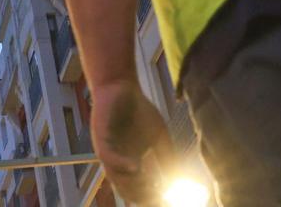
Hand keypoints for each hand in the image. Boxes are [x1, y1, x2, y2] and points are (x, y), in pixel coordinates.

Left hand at [91, 79, 175, 204]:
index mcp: (129, 163)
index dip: (151, 197)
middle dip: (144, 195)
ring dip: (134, 185)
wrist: (120, 86)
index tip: (166, 198)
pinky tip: (138, 167)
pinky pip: (108, 158)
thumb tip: (179, 178)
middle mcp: (117, 162)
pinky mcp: (101, 139)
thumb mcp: (158, 136)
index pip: (138, 190)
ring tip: (152, 186)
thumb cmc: (138, 111)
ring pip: (117, 178)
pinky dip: (122, 165)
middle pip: (127, 190)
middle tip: (160, 195)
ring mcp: (108, 151)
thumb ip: (167, 156)